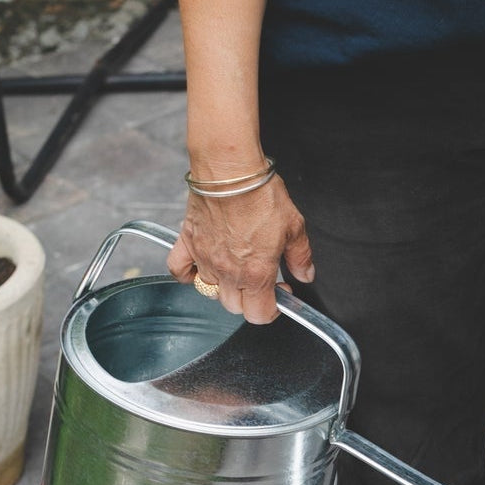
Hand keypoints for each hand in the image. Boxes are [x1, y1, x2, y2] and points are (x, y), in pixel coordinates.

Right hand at [168, 174, 314, 321]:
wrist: (230, 170)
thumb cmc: (260, 194)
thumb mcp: (294, 227)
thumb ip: (301, 257)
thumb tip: (305, 274)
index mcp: (256, 273)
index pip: (259, 314)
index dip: (272, 310)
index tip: (279, 292)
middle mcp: (228, 272)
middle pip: (235, 306)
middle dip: (250, 299)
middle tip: (260, 280)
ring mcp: (205, 259)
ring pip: (209, 292)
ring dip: (223, 288)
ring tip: (235, 271)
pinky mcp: (188, 243)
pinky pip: (179, 270)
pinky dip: (187, 274)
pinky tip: (200, 268)